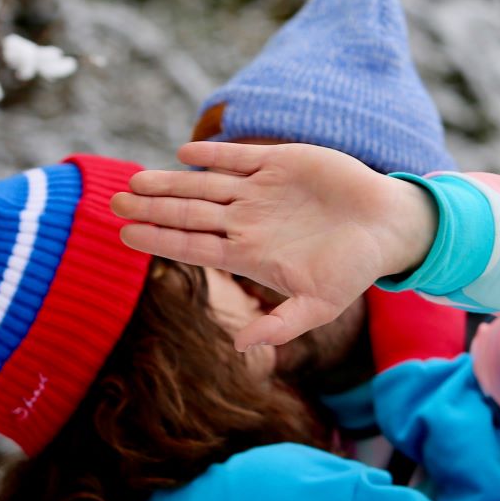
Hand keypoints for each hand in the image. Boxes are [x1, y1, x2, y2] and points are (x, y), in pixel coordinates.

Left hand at [111, 142, 436, 350]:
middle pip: (187, 213)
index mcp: (249, 253)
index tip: (124, 236)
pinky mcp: (280, 162)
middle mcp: (247, 220)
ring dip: (170, 181)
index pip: (192, 246)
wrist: (386, 226)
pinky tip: (185, 154)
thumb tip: (241, 347)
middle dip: (150, 208)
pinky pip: (238, 157)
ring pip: (204, 184)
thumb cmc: (354, 269)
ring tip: (135, 181)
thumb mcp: (320, 305)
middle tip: (112, 204)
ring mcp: (260, 190)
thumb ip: (281, 326)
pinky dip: (212, 154)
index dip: (158, 240)